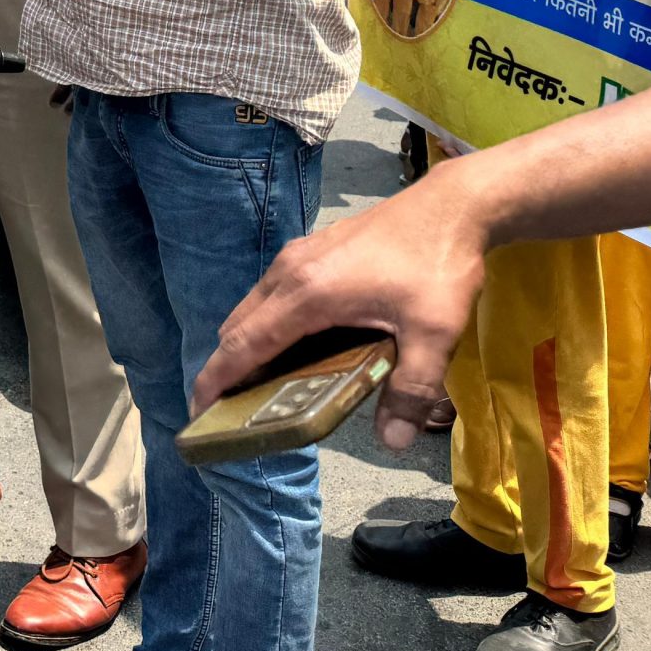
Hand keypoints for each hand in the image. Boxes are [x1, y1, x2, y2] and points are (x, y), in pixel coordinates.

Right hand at [192, 159, 487, 451]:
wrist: (451, 207)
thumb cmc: (439, 267)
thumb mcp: (434, 336)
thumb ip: (411, 390)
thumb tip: (393, 442)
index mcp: (308, 294)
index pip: (245, 344)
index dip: (217, 379)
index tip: (199, 412)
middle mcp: (289, 272)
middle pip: (238, 326)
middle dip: (228, 368)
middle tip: (236, 411)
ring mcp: (297, 256)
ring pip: (253, 307)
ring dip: (247, 344)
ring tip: (264, 383)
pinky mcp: (310, 249)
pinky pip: (270, 292)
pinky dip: (266, 323)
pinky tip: (296, 344)